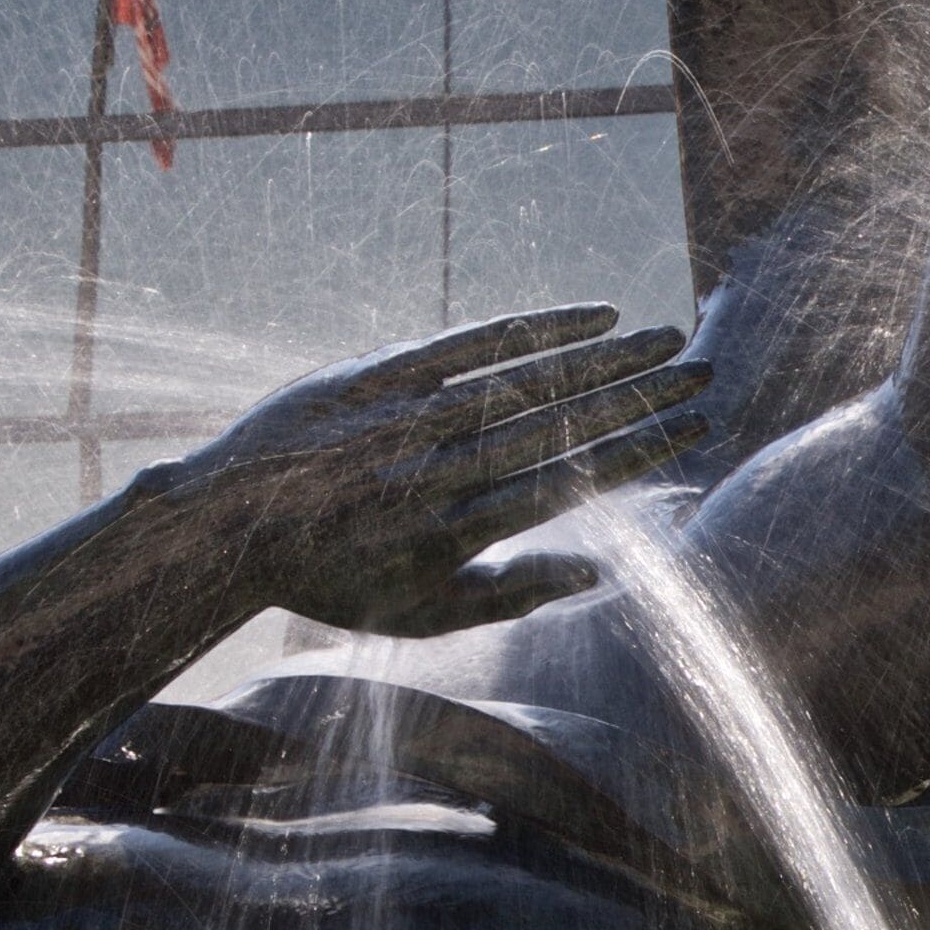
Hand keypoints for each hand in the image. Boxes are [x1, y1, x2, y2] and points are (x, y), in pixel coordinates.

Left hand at [147, 306, 715, 637]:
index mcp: (461, 532)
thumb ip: (510, 596)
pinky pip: (473, 342)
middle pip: (566, 423)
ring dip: (608, 357)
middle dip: (645, 395)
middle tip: (706, 370)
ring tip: (669, 340)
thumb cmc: (334, 581)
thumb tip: (595, 572)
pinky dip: (538, 327)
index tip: (698, 429)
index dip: (643, 451)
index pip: (574, 482)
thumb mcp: (421, 614)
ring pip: (529, 380)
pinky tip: (595, 315)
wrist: (224, 528)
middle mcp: (443, 471)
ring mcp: (412, 419)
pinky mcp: (382, 375)